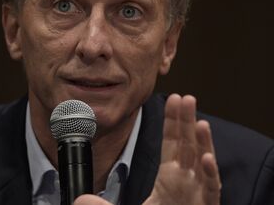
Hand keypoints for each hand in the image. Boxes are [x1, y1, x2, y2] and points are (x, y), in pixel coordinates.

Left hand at [73, 94, 220, 204]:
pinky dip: (210, 174)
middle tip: (185, 98)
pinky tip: (207, 158)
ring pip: (203, 164)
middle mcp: (185, 183)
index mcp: (169, 180)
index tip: (172, 99)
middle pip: (188, 146)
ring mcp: (197, 194)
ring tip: (200, 122)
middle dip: (187, 122)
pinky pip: (211, 190)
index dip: (172, 122)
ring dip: (202, 142)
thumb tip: (80, 199)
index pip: (171, 144)